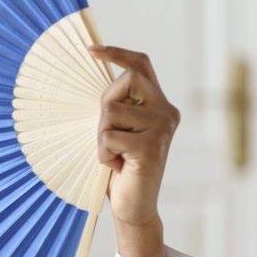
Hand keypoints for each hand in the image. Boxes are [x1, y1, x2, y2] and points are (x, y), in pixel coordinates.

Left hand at [88, 45, 179, 256]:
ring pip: (110, 111)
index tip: (90, 50)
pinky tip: (117, 167)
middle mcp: (166, 112)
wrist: (134, 206)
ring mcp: (161, 129)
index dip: (117, 53)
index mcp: (159, 105)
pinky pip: (108, 137)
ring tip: (115, 155)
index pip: (141, 66)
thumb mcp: (118, 130)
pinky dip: (103, 154)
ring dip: (101, 136)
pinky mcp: (151, 147)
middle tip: (108, 134)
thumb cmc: (121, 167)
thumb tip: (95, 74)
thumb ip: (117, 106)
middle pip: (125, 80)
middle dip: (105, 105)